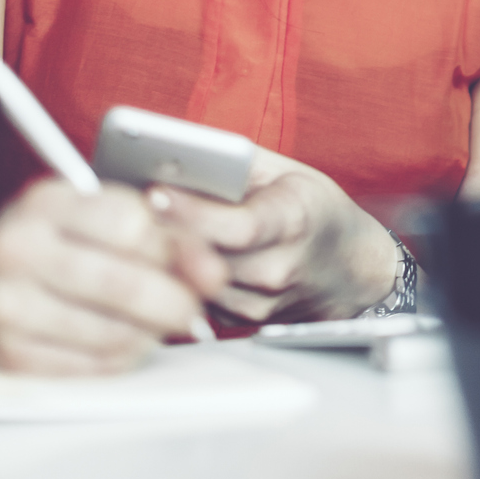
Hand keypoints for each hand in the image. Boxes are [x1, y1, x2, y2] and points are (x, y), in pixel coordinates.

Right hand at [0, 179, 227, 374]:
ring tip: (152, 322)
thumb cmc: (39, 242)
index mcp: (43, 203)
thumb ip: (155, 232)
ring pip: (114, 334)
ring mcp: (7, 308)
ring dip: (150, 333)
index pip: (130, 223)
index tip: (194, 262)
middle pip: (126, 284)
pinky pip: (92, 368)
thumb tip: (209, 271)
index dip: (174, 247)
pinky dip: (121, 358)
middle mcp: (17, 251)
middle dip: (176, 300)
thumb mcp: (86, 214)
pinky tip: (119, 341)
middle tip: (192, 306)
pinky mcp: (7, 358)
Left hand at [151, 150, 399, 322]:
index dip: (193, 212)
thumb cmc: (314, 210)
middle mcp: (279, 268)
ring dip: (165, 253)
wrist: (351, 267)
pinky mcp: (241, 321)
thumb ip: (235, 164)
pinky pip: (196, 295)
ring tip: (140, 224)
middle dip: (164, 230)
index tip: (156, 190)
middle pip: (205, 257)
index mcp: (294, 221)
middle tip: (128, 205)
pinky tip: (166, 249)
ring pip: (193, 280)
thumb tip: (177, 157)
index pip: (237, 227)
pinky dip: (178, 272)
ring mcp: (260, 302)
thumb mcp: (285, 172)